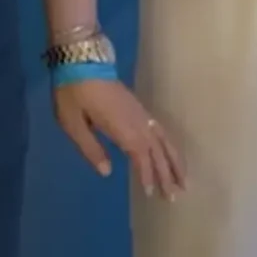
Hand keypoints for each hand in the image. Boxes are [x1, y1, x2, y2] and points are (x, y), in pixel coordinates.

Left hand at [54, 76, 186, 199]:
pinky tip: (170, 154)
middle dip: (167, 174)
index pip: (141, 157)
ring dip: (174, 161)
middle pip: (157, 151)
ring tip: (184, 181)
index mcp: (122, 128)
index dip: (148, 175)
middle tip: (176, 197)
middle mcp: (137, 122)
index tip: (151, 193)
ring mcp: (140, 113)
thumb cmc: (73, 93)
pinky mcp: (139, 107)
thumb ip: (91, 149)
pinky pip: (160, 130)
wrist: (81, 59)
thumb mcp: (73, 124)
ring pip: (164, 140)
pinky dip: (169, 145)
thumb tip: (108, 172)